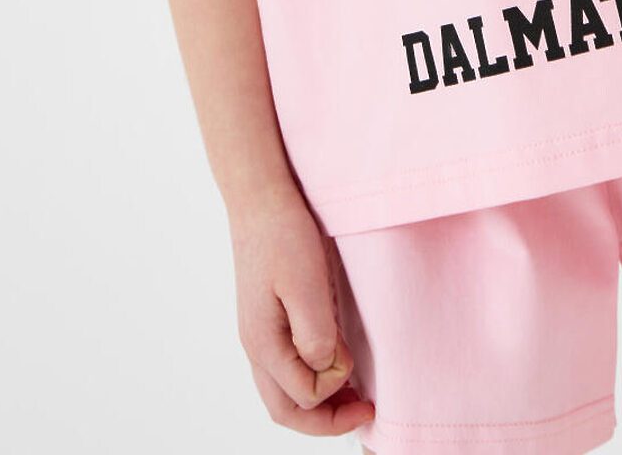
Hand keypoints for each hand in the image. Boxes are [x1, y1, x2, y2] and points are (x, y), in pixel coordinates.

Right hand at [229, 191, 374, 435]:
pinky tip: (333, 364)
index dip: (335, 387)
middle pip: (287, 410)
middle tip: (365, 413)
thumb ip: (315, 335)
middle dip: (326, 421)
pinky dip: (310, 379)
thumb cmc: (283, 236)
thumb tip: (327, 370)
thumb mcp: (306, 284)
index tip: (355, 360)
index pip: (304, 396)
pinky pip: (285, 367)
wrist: (260, 199)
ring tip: (354, 398)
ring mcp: (259, 334)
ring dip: (319, 404)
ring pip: (283, 393)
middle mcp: (256, 348)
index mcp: (264, 344)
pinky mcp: (267, 319)